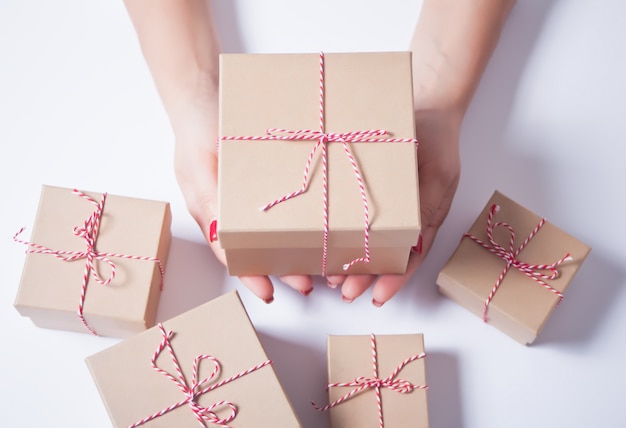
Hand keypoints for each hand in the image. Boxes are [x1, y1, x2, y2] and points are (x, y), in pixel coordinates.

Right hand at [173, 102, 312, 303]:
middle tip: (312, 282)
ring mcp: (251, 194)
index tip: (270, 294)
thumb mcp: (199, 168)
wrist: (204, 90)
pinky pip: (286, 204)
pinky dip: (300, 220)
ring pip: (277, 231)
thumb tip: (222, 239)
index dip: (251, 276)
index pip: (232, 254)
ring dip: (297, 248)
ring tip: (322, 262)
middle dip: (285, 268)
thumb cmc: (197, 129)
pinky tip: (320, 226)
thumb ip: (210, 203)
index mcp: (213, 214)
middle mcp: (233, 209)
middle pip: (261, 247)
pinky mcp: (268, 176)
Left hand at [326, 108, 460, 305]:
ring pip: (367, 241)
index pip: (411, 257)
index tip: (378, 297)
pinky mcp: (367, 191)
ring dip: (350, 261)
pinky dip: (342, 234)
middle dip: (365, 277)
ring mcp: (385, 205)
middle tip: (344, 290)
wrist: (426, 107)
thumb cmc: (436, 141)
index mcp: (425, 219)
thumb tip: (413, 241)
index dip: (395, 279)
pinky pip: (354, 217)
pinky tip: (326, 244)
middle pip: (385, 255)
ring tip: (330, 277)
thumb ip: (426, 207)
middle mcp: (404, 218)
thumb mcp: (438, 174)